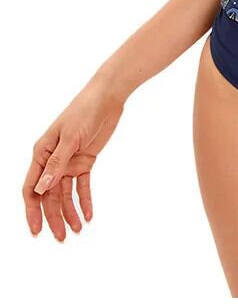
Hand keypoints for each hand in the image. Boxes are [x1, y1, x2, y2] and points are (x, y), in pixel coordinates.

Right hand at [22, 76, 124, 240]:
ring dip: (69, 212)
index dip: (32, 211)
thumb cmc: (84, 110)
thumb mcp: (70, 137)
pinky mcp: (84, 161)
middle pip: (48, 195)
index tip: (36, 230)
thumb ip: (56, 163)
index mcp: (41, 153)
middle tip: (61, 238)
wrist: (108, 97)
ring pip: (65, 194)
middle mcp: (52, 160)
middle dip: (53, 217)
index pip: (32, 188)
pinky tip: (88, 215)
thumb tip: (41, 188)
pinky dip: (84, 200)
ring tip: (76, 230)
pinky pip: (82, 186)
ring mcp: (68, 161)